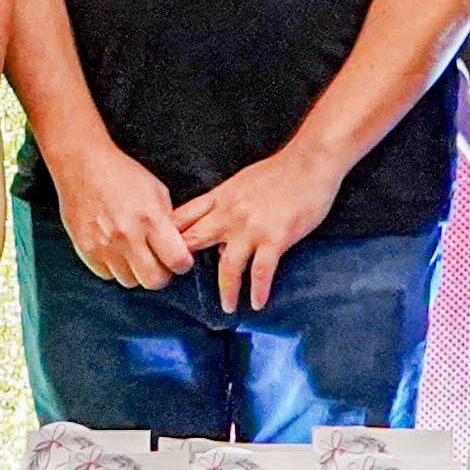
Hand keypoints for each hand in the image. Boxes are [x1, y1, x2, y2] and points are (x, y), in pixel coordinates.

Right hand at [48, 130, 183, 290]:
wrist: (83, 165)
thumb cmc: (122, 175)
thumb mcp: (157, 191)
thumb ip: (168, 222)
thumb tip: (177, 247)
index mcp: (151, 219)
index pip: (177, 261)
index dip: (182, 264)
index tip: (178, 260)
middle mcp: (127, 236)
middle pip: (153, 281)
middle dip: (160, 275)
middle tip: (157, 262)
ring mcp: (104, 245)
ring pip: (129, 281)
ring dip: (134, 271)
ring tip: (132, 253)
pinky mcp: (85, 249)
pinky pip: (106, 274)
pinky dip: (112, 267)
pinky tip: (113, 249)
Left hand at [170, 144, 340, 312]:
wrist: (310, 162)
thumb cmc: (278, 172)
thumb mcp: (240, 185)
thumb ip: (223, 210)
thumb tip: (216, 241)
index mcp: (218, 198)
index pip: (180, 219)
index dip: (165, 238)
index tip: (158, 256)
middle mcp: (228, 214)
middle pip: (193, 243)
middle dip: (181, 266)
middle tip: (180, 289)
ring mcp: (251, 227)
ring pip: (228, 266)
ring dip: (226, 291)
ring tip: (227, 308)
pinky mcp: (275, 238)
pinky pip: (261, 271)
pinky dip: (258, 290)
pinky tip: (256, 303)